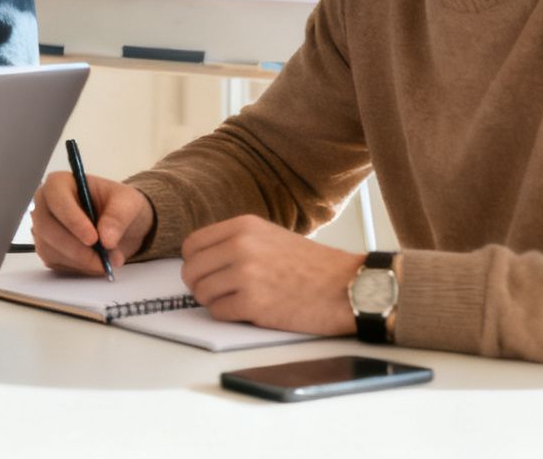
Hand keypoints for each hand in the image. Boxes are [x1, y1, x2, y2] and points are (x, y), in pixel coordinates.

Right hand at [31, 171, 153, 275]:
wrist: (119, 225)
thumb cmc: (118, 205)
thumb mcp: (128, 203)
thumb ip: (118, 216)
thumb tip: (106, 238)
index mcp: (59, 183)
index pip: (56, 198)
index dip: (72, 220)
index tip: (93, 239)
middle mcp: (44, 205)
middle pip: (47, 228)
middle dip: (77, 248)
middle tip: (104, 260)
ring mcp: (43, 229)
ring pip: (50, 249)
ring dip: (81, 261)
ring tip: (109, 260)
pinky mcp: (47, 249)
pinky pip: (56, 263)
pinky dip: (79, 267)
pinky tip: (96, 262)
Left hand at [179, 215, 361, 335]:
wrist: (350, 287)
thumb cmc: (315, 267)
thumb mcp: (271, 237)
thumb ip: (237, 242)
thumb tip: (203, 260)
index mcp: (243, 226)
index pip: (192, 245)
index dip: (194, 263)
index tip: (204, 273)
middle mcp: (240, 246)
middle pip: (192, 271)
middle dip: (200, 286)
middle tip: (218, 293)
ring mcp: (245, 275)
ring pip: (202, 293)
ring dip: (216, 302)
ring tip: (239, 302)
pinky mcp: (253, 303)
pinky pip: (218, 313)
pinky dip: (230, 316)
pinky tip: (250, 312)